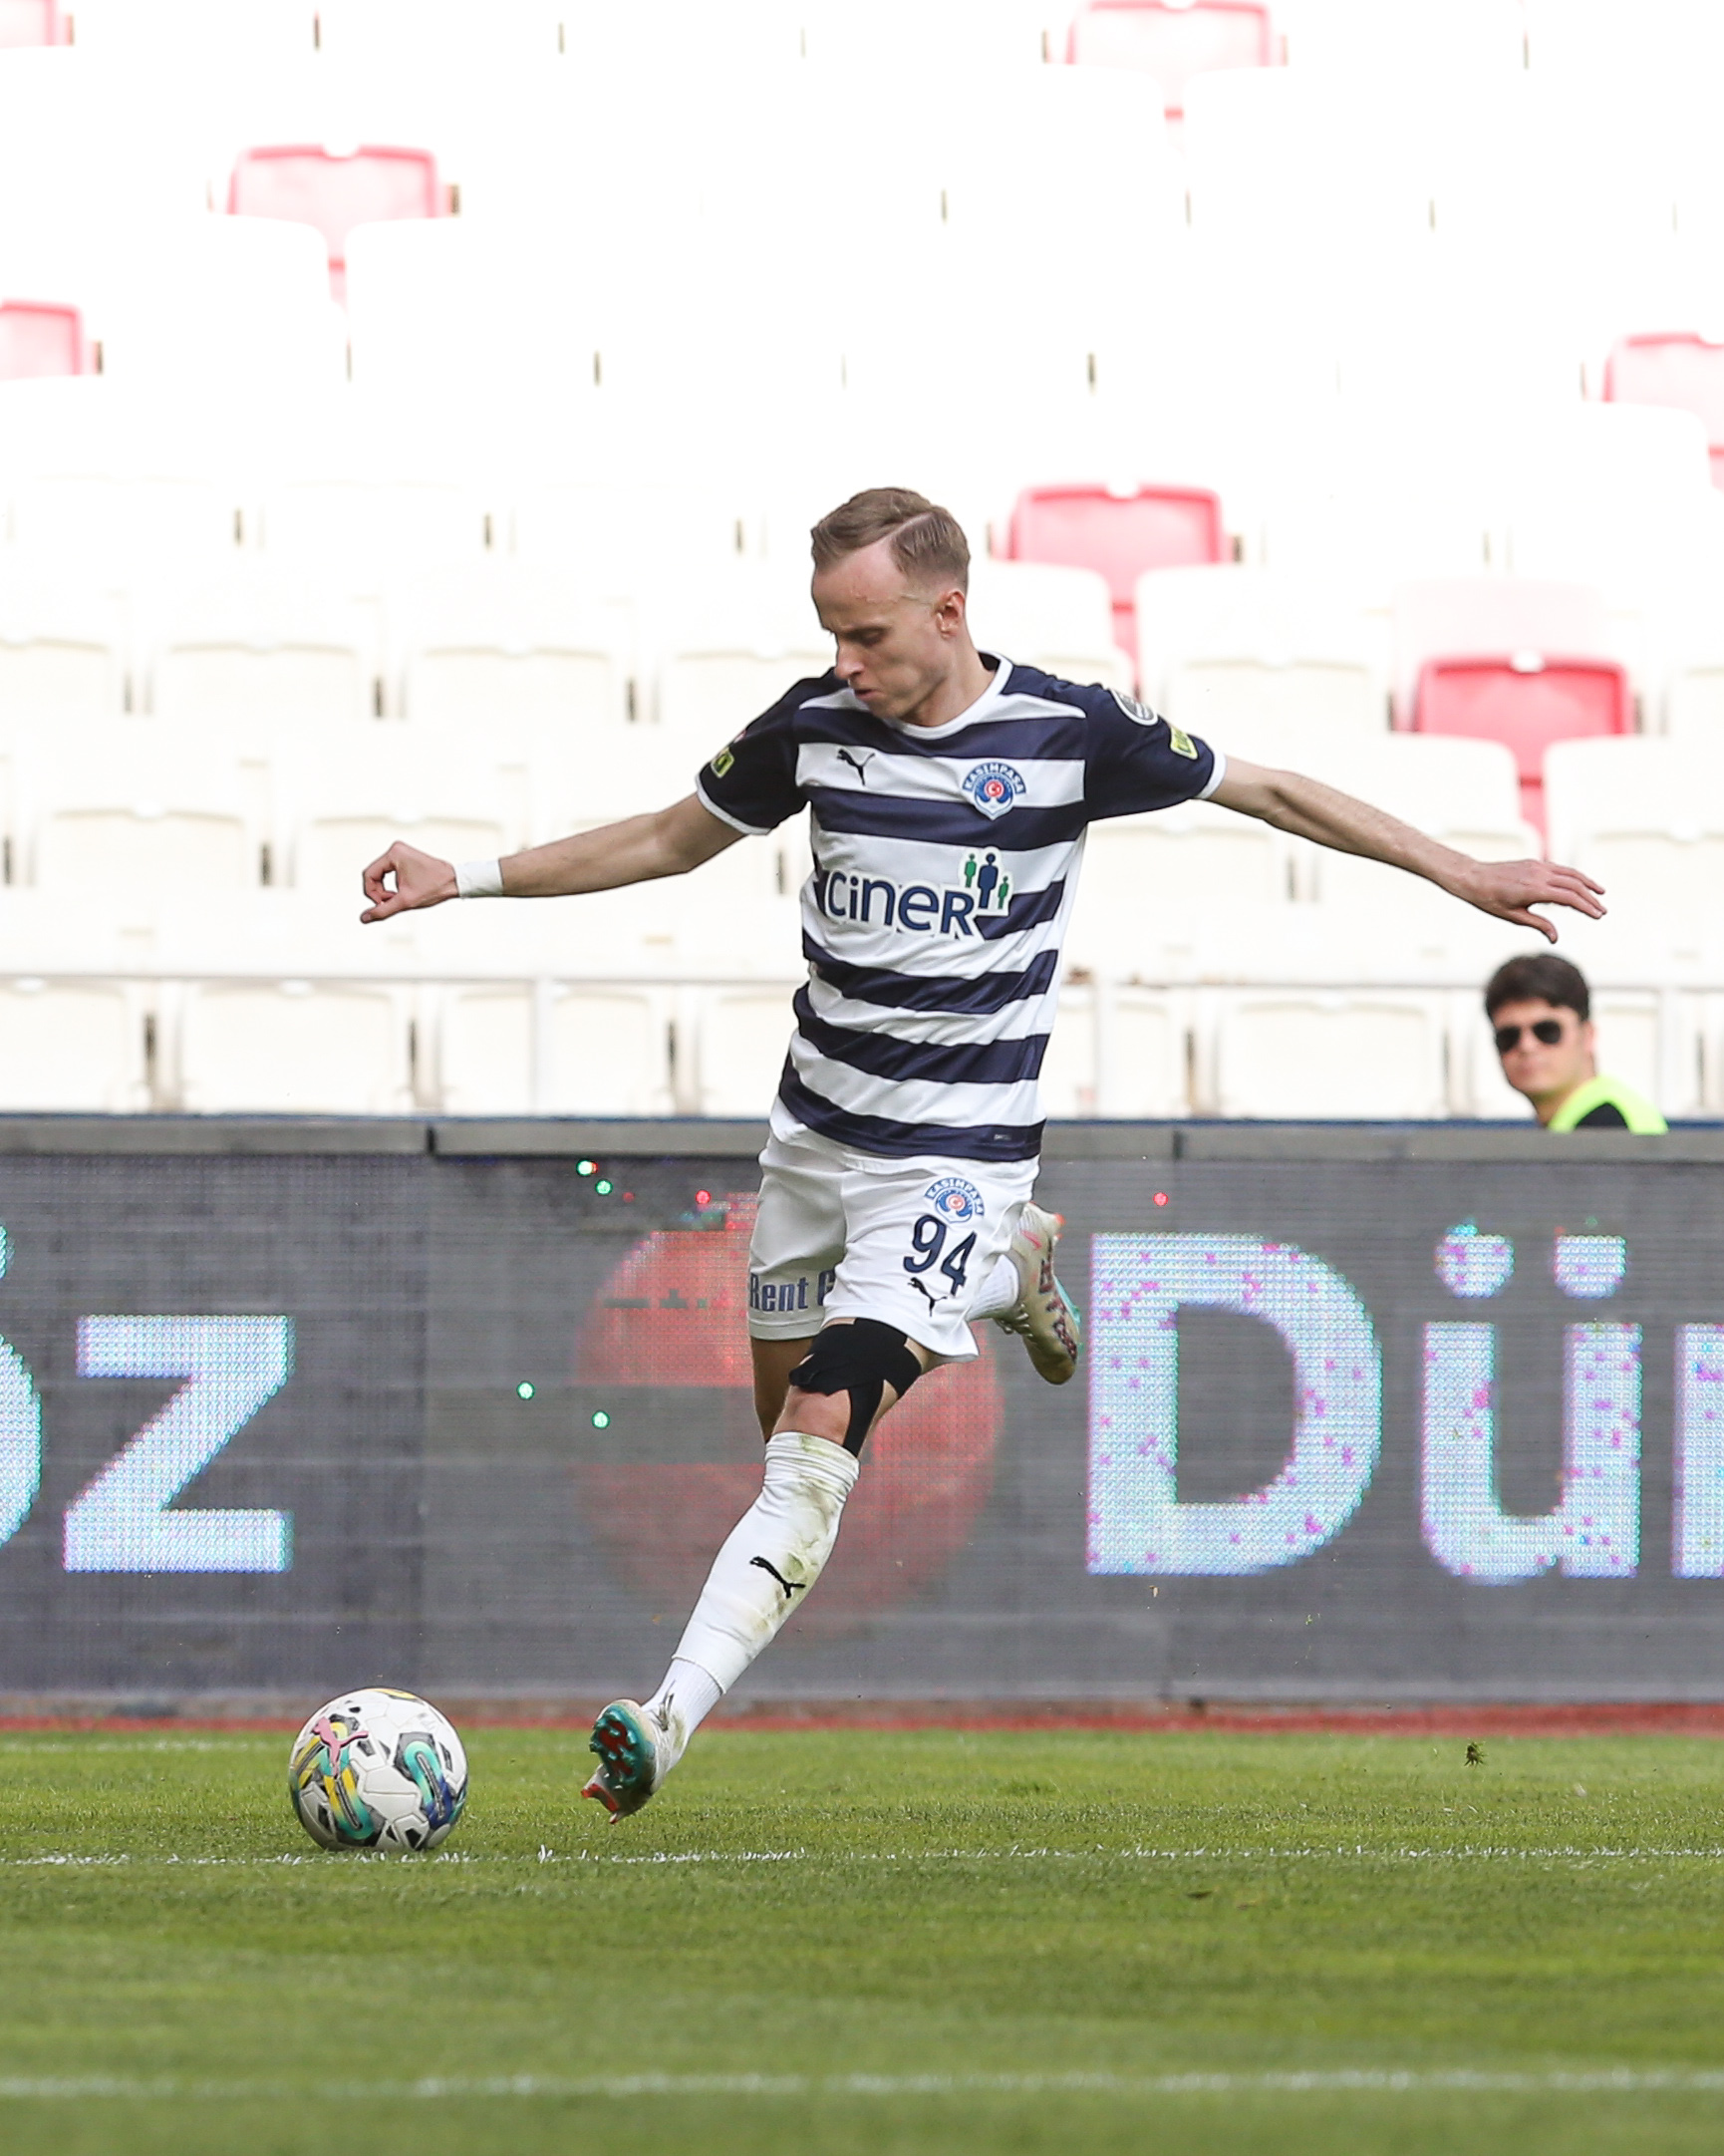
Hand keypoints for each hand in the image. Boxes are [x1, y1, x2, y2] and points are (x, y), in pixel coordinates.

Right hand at [361, 841, 458, 922]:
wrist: (455, 881)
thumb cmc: (434, 888)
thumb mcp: (405, 901)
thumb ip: (383, 911)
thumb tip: (363, 918)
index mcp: (393, 854)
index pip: (369, 875)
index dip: (372, 893)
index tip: (383, 905)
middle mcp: (395, 849)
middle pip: (373, 875)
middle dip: (380, 892)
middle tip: (392, 902)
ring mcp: (400, 852)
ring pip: (380, 875)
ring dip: (386, 890)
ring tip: (399, 899)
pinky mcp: (404, 858)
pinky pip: (388, 873)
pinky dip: (392, 886)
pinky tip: (402, 893)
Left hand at [1446, 857, 1605, 942]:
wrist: (1473, 878)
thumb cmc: (1489, 900)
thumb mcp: (1513, 916)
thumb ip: (1538, 924)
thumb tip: (1555, 938)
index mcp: (1534, 890)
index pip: (1569, 897)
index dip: (1586, 907)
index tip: (1597, 915)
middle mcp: (1539, 875)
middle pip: (1574, 885)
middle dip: (1590, 898)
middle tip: (1602, 911)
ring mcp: (1537, 867)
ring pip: (1570, 873)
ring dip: (1587, 883)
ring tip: (1600, 893)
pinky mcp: (1535, 863)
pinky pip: (1560, 868)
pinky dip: (1573, 876)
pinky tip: (1579, 884)